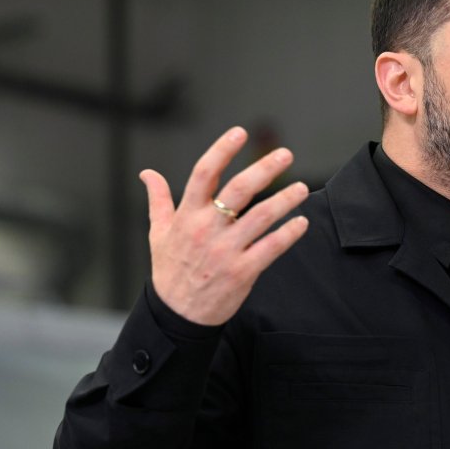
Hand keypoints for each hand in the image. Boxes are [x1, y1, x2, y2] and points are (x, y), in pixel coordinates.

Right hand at [140, 127, 309, 325]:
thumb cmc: (169, 271)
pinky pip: (271, 248)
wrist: (177, 315)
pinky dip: (288, 234)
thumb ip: (158, 199)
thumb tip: (147, 174)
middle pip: (238, 190)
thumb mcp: (158, 233)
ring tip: (301, 188)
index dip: (222, 150)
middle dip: (264, 169)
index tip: (240, 133)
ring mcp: (225, 251)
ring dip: (285, 200)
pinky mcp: (242, 272)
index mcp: (187, 215)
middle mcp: (206, 229)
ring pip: (261, 217)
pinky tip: (301, 222)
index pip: (204, 174)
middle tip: (285, 155)